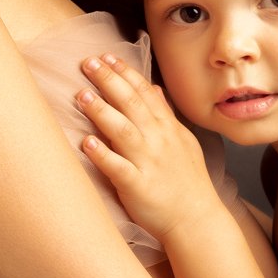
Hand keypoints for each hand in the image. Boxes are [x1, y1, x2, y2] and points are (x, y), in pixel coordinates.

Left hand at [76, 53, 221, 242]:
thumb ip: (165, 114)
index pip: (144, 93)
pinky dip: (103, 154)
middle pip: (131, 104)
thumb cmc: (187, 182)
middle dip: (109, 81)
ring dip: (101, 111)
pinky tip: (85, 142)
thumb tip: (154, 88)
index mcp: (167, 129)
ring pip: (123, 131)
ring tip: (81, 95)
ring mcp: (148, 163)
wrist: (197, 220)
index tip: (106, 56)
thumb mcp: (182, 141)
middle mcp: (157, 141)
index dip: (124, 73)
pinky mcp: (138, 186)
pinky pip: (118, 168)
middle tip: (88, 63)